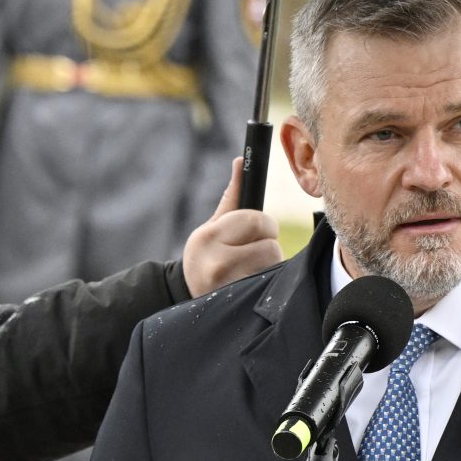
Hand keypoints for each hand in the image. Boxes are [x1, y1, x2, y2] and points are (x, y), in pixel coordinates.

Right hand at [181, 161, 282, 296]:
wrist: (187, 296)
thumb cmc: (206, 255)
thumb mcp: (213, 226)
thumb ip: (232, 197)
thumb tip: (241, 161)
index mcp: (209, 237)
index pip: (255, 220)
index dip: (264, 224)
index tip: (259, 230)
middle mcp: (217, 262)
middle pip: (269, 245)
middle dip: (267, 245)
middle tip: (253, 251)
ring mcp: (230, 284)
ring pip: (273, 264)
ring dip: (269, 263)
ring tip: (250, 267)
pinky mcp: (240, 299)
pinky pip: (270, 282)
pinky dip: (268, 280)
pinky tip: (252, 281)